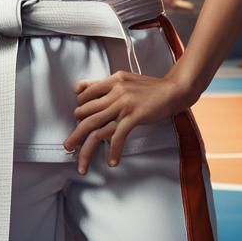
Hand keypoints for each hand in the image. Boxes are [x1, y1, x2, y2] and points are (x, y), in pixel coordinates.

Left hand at [63, 71, 191, 173]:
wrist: (173, 90)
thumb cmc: (149, 87)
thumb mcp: (123, 78)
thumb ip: (103, 84)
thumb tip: (79, 89)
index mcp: (110, 81)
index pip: (85, 96)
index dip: (79, 110)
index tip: (77, 123)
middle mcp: (114, 92)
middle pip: (87, 115)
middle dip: (76, 133)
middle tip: (68, 146)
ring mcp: (123, 105)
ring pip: (98, 127)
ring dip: (86, 147)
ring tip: (79, 161)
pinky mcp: (134, 116)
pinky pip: (119, 136)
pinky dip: (114, 150)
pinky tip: (112, 162)